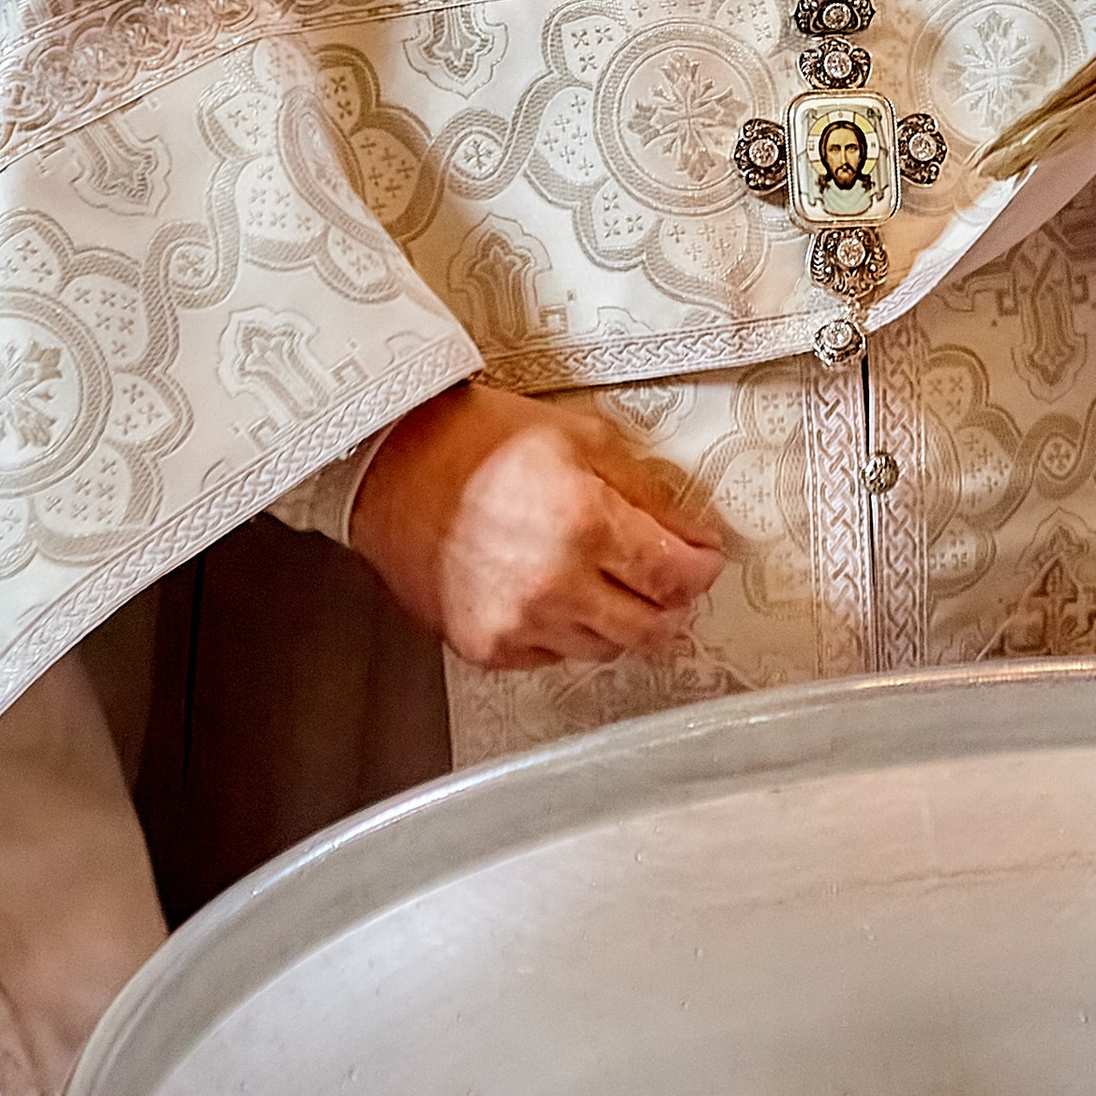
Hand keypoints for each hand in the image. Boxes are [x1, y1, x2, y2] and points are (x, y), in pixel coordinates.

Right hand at [352, 382, 725, 669]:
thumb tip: (694, 536)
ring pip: (605, 649)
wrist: (391, 466)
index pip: (675, 576)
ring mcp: (517, 624)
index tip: (704, 559)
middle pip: (649, 627)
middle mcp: (554, 585)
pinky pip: (553, 657)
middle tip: (668, 580)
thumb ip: (648, 492)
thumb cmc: (481, 442)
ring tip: (608, 583)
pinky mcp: (486, 648)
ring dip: (620, 620)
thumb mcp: (583, 439)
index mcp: (585, 524)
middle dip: (671, 604)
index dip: (701, 569)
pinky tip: (556, 596)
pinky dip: (567, 633)